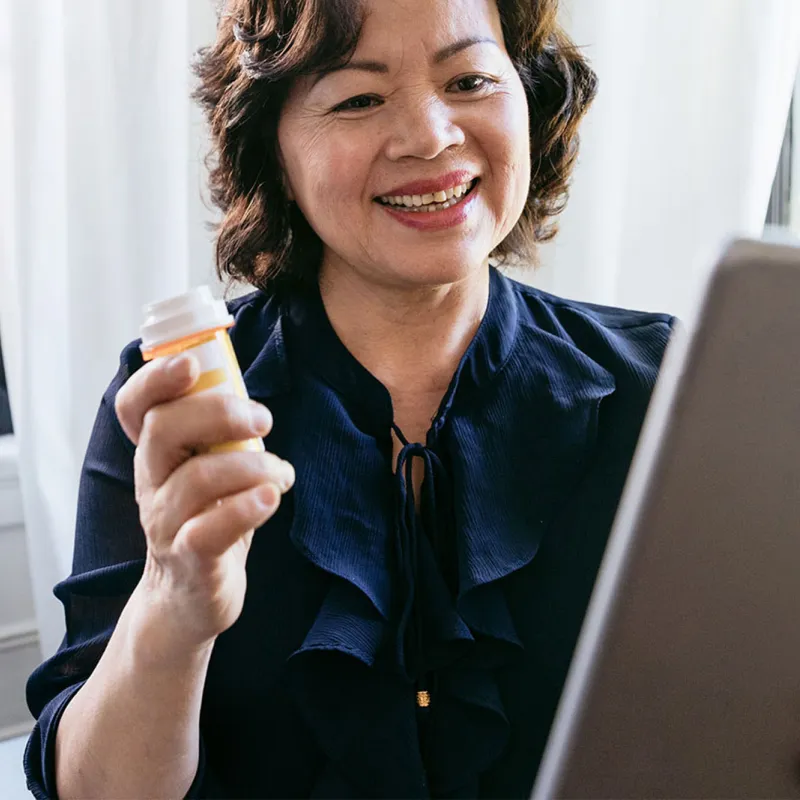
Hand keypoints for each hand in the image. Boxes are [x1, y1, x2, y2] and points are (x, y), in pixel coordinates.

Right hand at [114, 352, 293, 655]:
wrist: (188, 599)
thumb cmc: (207, 520)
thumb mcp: (207, 469)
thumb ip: (220, 435)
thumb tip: (252, 394)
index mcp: (156, 454)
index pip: (135, 407)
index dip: (155, 378)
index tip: (191, 362)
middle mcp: (152, 484)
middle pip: (163, 429)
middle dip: (219, 412)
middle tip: (262, 419)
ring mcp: (167, 524)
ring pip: (196, 479)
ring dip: (252, 466)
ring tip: (281, 473)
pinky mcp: (191, 561)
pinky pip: (210, 531)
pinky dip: (245, 508)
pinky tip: (271, 498)